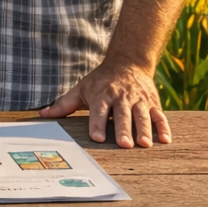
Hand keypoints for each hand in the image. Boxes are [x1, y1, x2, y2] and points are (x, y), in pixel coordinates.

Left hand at [39, 57, 170, 147]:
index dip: (97, 124)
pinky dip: (163, 127)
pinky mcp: (152, 102)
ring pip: (142, 116)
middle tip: (124, 144)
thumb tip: (42, 115)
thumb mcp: (81, 88)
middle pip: (122, 114)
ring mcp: (138, 100)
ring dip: (144, 130)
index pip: (98, 111)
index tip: (97, 137)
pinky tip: (166, 140)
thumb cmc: (100, 80)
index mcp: (102, 95)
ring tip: (144, 144)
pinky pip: (160, 115)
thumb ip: (64, 104)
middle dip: (123, 129)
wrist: (127, 61)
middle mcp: (121, 97)